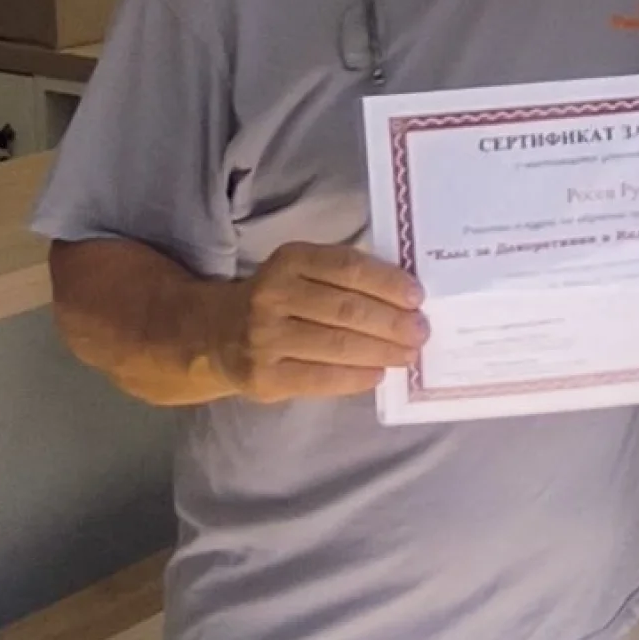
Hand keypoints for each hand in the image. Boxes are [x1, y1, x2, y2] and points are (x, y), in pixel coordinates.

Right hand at [217, 243, 426, 400]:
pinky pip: (321, 378)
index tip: (417, 297)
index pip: (348, 268)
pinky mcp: (264, 376)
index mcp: (289, 260)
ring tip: (408, 354)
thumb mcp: (300, 272)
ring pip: (338, 345)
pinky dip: (356, 377)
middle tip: (420, 332)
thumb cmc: (278, 301)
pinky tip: (377, 374)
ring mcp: (266, 338)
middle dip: (393, 322)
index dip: (387, 282)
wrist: (218, 335)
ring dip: (382, 351)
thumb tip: (404, 300)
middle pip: (348, 309)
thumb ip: (342, 278)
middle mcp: (273, 295)